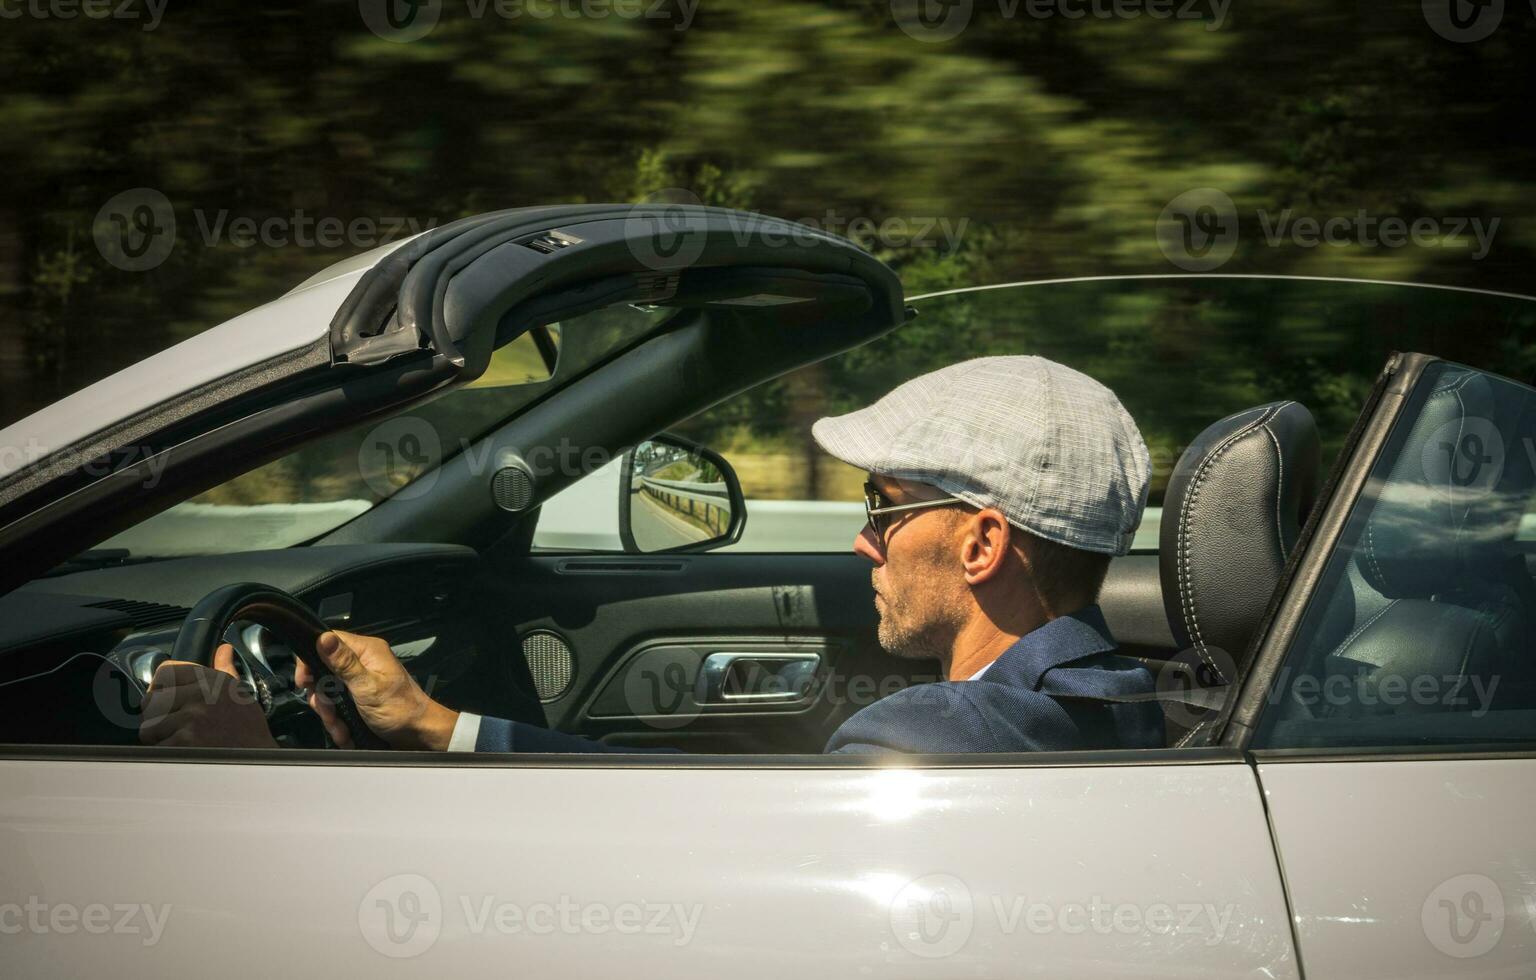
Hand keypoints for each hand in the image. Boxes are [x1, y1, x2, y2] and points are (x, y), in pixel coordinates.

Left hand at [139, 644, 277, 748]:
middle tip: (176, 727)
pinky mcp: (184, 742)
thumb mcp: (239, 694)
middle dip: (157, 717)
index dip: (160, 688)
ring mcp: (192, 718)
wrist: (258, 764)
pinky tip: (185, 754)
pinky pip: (156, 747)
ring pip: (148, 727)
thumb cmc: (248, 731)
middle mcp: (201, 695)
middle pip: (150, 700)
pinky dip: (166, 755)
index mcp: (213, 680)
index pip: (165, 672)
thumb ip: (225, 670)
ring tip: (182, 743)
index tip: (167, 701)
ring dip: (160, 739)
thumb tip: (223, 650)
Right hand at [296, 630, 457, 750]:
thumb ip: (344, 663)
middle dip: (323, 697)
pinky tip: (346, 732)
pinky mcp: (361, 698)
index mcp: (367, 651)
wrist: (420, 734)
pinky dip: (340, 721)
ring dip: (331, 714)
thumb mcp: (368, 686)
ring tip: (342, 728)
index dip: (311, 659)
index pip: (329, 641)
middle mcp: (363, 663)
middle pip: (324, 671)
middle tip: (330, 712)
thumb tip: (323, 637)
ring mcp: (362, 681)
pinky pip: (340, 706)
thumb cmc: (401, 709)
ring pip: (330, 693)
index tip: (305, 681)